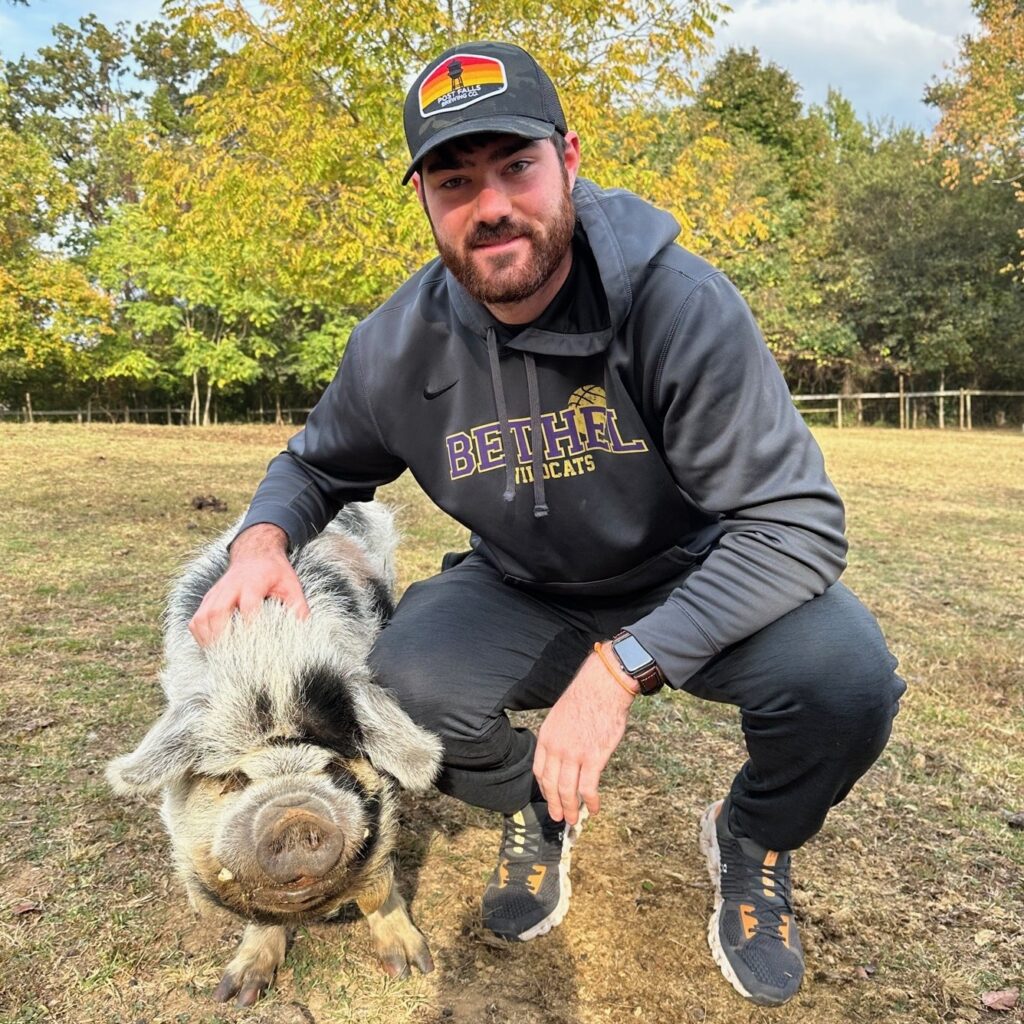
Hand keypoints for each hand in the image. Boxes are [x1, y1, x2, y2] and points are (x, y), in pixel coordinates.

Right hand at [188, 524, 309, 646]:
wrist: (255, 553)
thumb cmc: (275, 572)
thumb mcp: (292, 584)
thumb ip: (298, 607)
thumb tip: (303, 632)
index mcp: (253, 582)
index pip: (248, 606)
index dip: (250, 627)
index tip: (257, 648)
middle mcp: (230, 587)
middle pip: (217, 613)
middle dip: (223, 637)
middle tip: (234, 659)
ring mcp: (215, 593)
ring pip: (202, 618)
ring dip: (209, 640)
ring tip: (222, 658)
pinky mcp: (208, 599)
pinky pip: (196, 620)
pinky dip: (200, 636)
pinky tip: (212, 648)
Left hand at [532, 646, 635, 825]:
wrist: (602, 687)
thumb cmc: (586, 698)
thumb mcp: (561, 716)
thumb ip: (559, 736)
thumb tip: (565, 753)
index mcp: (546, 737)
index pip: (540, 771)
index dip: (544, 788)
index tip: (550, 797)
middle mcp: (556, 749)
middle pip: (551, 785)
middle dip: (555, 804)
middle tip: (559, 817)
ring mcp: (574, 755)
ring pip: (568, 790)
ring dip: (571, 808)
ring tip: (574, 819)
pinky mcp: (594, 758)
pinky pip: (588, 787)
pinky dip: (590, 801)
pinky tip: (594, 808)